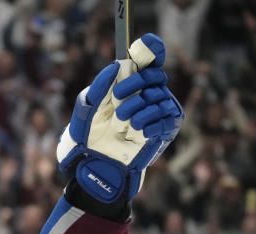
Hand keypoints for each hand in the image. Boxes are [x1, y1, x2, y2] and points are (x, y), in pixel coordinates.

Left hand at [57, 34, 182, 202]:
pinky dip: (152, 124)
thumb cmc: (88, 134)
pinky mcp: (165, 131)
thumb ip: (99, 85)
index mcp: (130, 82)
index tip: (143, 48)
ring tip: (122, 123)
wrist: (93, 163)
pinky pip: (168, 120)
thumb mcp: (87, 107)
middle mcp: (147, 93)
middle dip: (135, 86)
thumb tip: (116, 65)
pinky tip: (138, 131)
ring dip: (138, 110)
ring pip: (160, 98)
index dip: (151, 49)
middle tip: (117, 101)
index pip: (149, 57)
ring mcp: (157, 111)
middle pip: (155, 76)